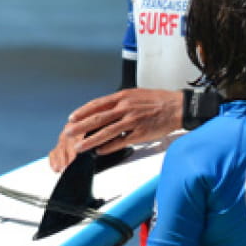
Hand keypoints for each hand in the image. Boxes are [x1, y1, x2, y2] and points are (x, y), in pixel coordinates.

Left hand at [48, 88, 181, 171]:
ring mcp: (132, 121)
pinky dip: (109, 147)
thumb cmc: (156, 100)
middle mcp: (125, 108)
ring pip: (107, 132)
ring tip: (80, 147)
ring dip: (91, 140)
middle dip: (80, 127)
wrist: (177, 107)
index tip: (71, 118)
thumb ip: (119, 102)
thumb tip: (103, 110)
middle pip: (98, 118)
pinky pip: (121, 141)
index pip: (97, 104)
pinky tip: (100, 151)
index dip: (82, 112)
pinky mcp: (140, 133)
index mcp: (123, 97)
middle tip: (68, 133)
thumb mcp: (135, 94)